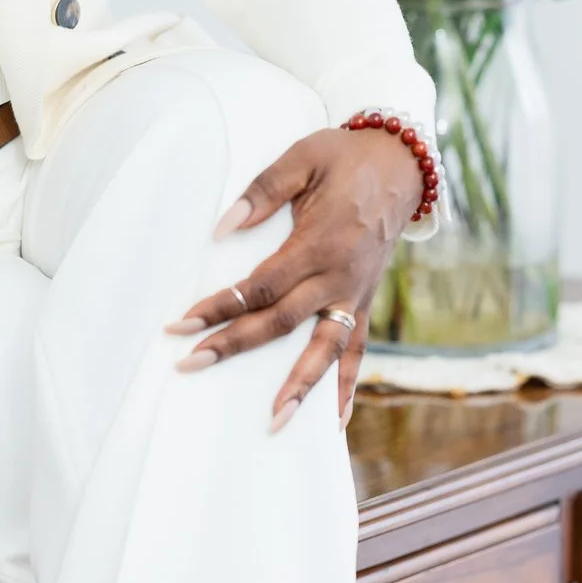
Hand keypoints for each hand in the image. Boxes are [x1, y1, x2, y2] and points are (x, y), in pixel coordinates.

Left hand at [162, 124, 423, 432]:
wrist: (400, 165)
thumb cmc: (343, 158)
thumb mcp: (301, 158)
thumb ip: (262, 192)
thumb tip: (222, 229)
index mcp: (317, 244)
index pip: (259, 287)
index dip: (219, 307)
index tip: (181, 323)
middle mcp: (338, 278)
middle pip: (280, 324)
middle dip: (234, 346)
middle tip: (190, 366)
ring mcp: (354, 294)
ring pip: (324, 351)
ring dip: (298, 389)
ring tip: (273, 424)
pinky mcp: (365, 302)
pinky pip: (358, 353)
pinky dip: (346, 388)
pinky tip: (333, 422)